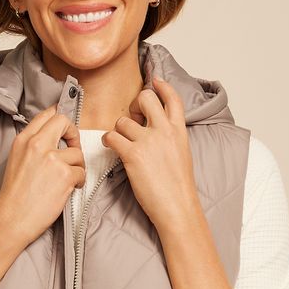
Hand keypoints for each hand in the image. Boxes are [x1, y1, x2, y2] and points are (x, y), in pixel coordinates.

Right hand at [0, 104, 85, 248]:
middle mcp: (37, 145)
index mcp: (23, 140)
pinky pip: (81, 172)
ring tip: (68, 178)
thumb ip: (32, 146)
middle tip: (73, 147)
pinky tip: (68, 189)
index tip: (64, 126)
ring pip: (78, 153)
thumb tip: (52, 138)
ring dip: (77, 166)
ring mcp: (52, 159)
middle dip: (73, 133)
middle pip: (63, 122)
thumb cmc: (14, 196)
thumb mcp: (16, 161)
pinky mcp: (64, 175)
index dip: (59, 118)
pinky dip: (78, 182)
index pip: (45, 115)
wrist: (12, 218)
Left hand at [101, 78, 199, 232]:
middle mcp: (164, 130)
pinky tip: (110, 148)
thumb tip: (153, 130)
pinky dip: (107, 141)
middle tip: (132, 119)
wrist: (177, 206)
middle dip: (135, 105)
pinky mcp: (133, 155)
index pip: (172, 98)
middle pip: (145, 98)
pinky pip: (112, 136)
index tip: (154, 82)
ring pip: (123, 120)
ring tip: (121, 143)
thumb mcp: (182, 154)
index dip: (162, 87)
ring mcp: (148, 141)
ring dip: (118, 130)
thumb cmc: (178, 187)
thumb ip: (170, 137)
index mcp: (179, 130)